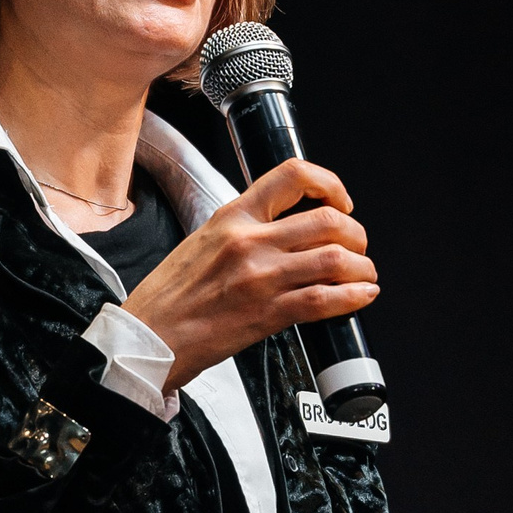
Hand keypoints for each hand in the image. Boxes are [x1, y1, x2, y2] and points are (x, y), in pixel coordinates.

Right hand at [122, 157, 378, 389]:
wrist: (149, 337)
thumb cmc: (170, 296)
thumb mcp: (203, 241)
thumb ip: (244, 230)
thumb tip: (286, 231)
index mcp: (232, 216)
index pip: (292, 176)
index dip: (329, 184)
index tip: (340, 201)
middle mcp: (249, 241)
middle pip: (327, 220)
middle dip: (355, 234)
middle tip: (356, 247)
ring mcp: (260, 277)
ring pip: (334, 259)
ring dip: (361, 267)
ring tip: (363, 275)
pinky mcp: (267, 313)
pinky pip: (325, 300)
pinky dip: (353, 297)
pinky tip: (361, 296)